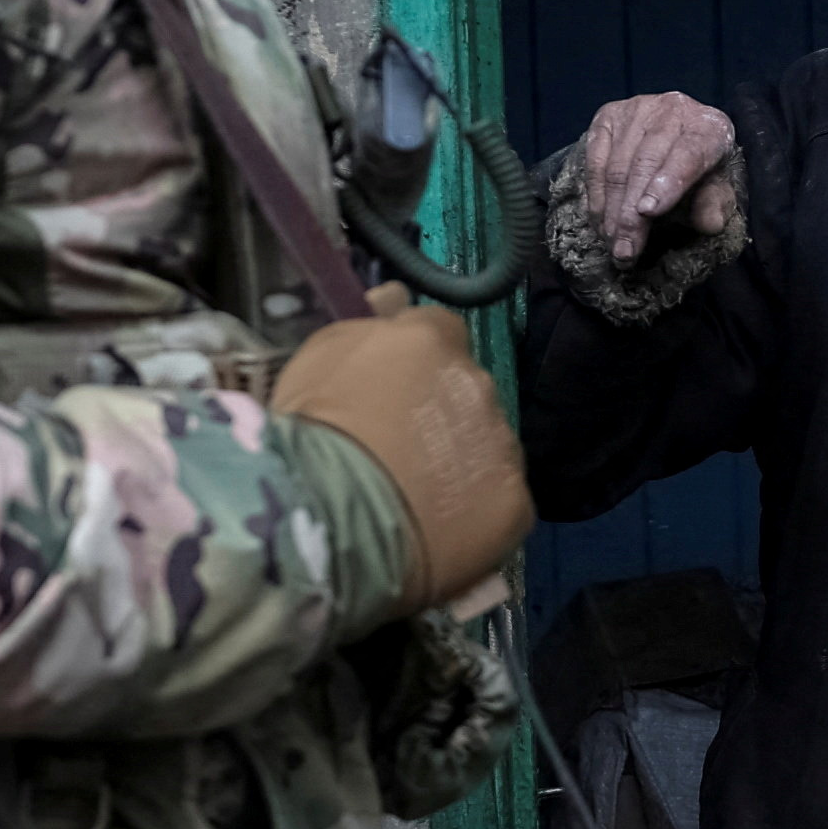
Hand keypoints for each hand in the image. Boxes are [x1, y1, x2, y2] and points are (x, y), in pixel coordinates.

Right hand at [272, 289, 536, 606]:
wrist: (332, 517)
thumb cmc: (312, 433)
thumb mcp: (320, 357)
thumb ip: (369, 326)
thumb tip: (395, 299)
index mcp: (431, 339)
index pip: (439, 331)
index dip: (418, 360)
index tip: (393, 388)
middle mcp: (477, 382)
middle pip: (468, 390)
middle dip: (443, 411)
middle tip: (401, 449)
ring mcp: (500, 442)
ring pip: (487, 444)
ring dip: (462, 460)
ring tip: (419, 496)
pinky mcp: (515, 501)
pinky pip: (500, 500)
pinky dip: (478, 512)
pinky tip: (442, 529)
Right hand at [573, 91, 738, 266]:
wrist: (679, 134)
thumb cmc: (701, 168)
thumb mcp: (716, 187)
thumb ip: (714, 204)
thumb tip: (710, 224)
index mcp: (708, 127)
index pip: (689, 153)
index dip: (668, 183)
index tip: (648, 212)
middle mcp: (672, 110)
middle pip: (646, 163)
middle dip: (631, 213)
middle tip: (624, 250)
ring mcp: (636, 110)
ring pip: (617, 165)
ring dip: (610, 210)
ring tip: (611, 242)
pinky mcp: (608, 115)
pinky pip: (595, 159)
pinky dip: (594, 194)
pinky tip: (599, 221)